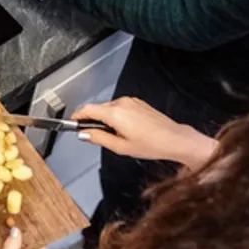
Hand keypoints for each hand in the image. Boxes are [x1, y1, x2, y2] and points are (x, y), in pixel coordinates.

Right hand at [73, 97, 217, 170]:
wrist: (175, 139)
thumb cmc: (151, 145)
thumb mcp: (120, 147)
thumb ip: (99, 138)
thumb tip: (83, 134)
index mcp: (115, 113)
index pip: (87, 109)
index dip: (77, 116)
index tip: (72, 123)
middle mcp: (122, 103)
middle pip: (97, 108)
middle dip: (92, 120)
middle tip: (94, 136)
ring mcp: (131, 101)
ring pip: (108, 108)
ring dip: (105, 119)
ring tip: (115, 136)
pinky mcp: (138, 103)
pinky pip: (119, 107)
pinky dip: (116, 116)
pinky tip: (125, 129)